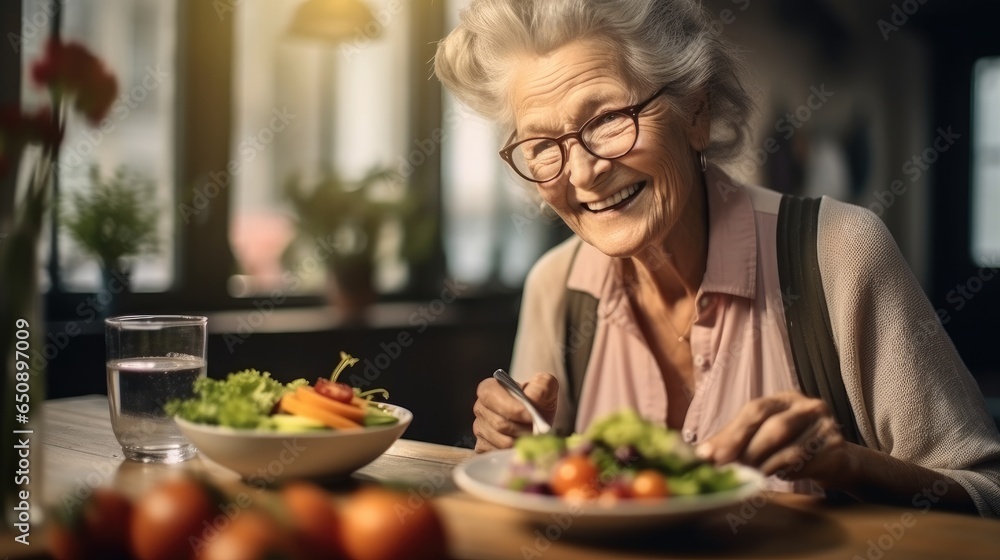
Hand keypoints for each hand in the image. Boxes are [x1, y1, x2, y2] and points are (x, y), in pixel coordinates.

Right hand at [472, 372, 557, 452]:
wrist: (539, 418)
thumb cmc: (539, 400)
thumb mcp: (546, 385)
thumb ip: (541, 384)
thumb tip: (530, 398)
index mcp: (489, 389)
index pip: (491, 397)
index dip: (512, 408)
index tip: (532, 417)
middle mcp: (480, 408)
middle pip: (499, 424)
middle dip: (522, 429)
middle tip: (537, 429)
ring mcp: (480, 429)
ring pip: (501, 441)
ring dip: (521, 441)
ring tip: (532, 435)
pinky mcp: (483, 447)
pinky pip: (498, 454)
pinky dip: (514, 452)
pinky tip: (522, 444)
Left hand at [695, 391, 859, 488]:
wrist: (833, 459)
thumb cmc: (788, 444)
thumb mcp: (759, 436)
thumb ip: (732, 440)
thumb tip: (699, 455)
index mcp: (783, 398)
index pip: (756, 410)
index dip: (733, 434)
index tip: (712, 456)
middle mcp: (807, 405)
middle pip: (775, 427)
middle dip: (750, 452)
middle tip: (733, 469)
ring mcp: (826, 425)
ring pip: (791, 449)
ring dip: (767, 466)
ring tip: (754, 475)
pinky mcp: (836, 447)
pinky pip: (808, 464)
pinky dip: (788, 473)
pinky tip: (781, 475)